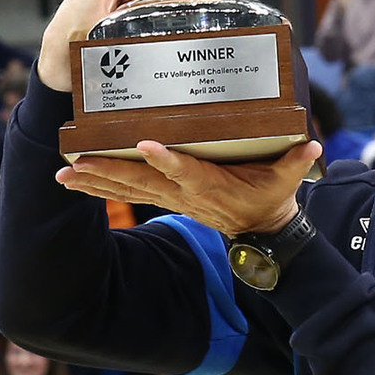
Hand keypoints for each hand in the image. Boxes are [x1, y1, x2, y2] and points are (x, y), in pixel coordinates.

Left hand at [55, 139, 323, 237]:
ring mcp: (172, 198)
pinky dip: (99, 187)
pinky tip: (74, 180)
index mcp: (212, 184)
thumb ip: (297, 161)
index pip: (186, 170)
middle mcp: (185, 193)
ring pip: (128, 188)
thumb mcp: (288, 180)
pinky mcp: (165, 198)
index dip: (167, 160)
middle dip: (108, 173)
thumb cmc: (271, 196)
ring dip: (95, 181)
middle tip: (76, 164)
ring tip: (64, 174)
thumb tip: (311, 145)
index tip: (146, 145)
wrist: (260, 229)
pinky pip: (127, 193)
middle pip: (142, 182)